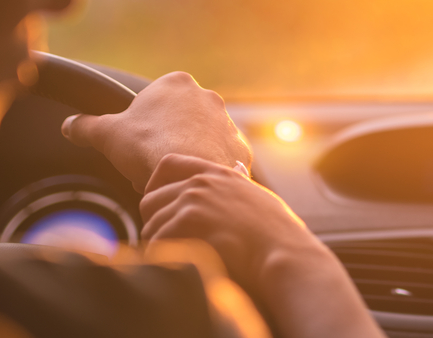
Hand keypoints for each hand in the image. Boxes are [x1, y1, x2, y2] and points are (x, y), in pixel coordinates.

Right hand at [61, 72, 251, 191]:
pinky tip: (191, 185)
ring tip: (170, 179)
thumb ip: (86, 126)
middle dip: (163, 145)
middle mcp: (208, 97)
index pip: (155, 105)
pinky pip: (219, 161)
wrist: (188, 174)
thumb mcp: (107, 134)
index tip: (137, 149)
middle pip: (177, 125)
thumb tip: (69, 124)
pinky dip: (205, 173)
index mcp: (176, 83)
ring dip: (184, 159)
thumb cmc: (148, 148)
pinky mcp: (240, 149)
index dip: (141, 131)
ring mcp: (228, 122)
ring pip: (198, 143)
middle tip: (151, 167)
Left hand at [139, 155, 384, 337]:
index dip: (155, 185)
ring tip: (178, 261)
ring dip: (159, 247)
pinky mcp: (187, 221)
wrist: (282, 252)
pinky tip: (178, 268)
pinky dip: (162, 260)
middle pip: (150, 200)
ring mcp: (193, 200)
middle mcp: (201, 183)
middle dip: (155, 224)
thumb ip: (239, 182)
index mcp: (217, 173)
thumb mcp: (257, 195)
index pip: (168, 164)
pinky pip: (156, 243)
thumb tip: (238, 168)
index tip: (157, 205)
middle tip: (169, 244)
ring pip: (151, 226)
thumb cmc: (276, 232)